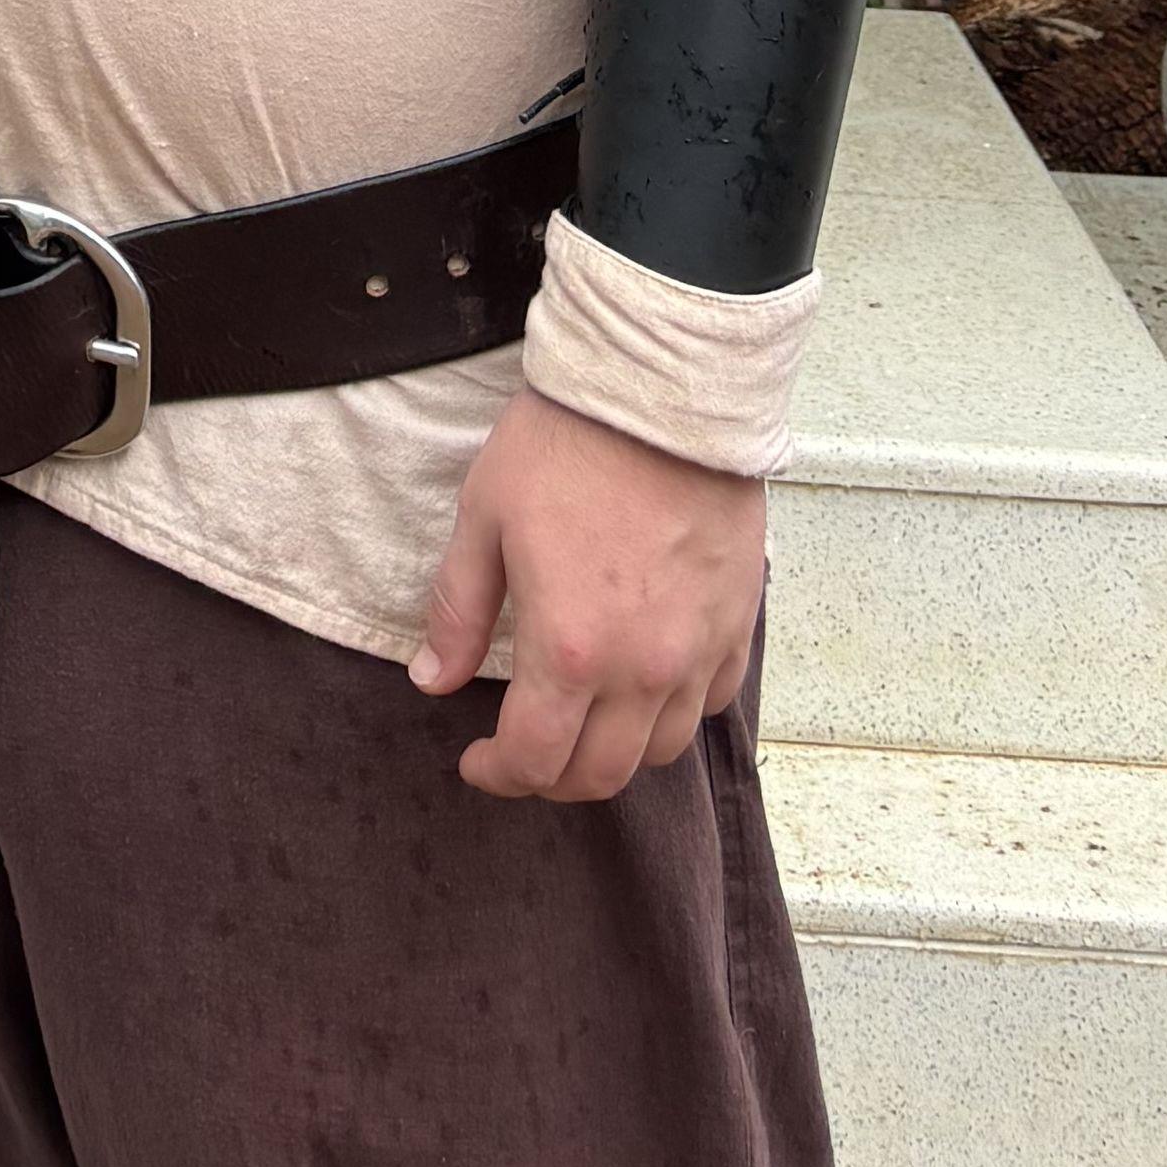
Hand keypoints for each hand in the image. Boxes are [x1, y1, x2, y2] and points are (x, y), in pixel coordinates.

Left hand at [411, 383, 770, 804]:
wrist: (661, 388)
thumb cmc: (565, 445)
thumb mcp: (484, 517)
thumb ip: (458, 611)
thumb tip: (431, 681)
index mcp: (567, 650)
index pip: (533, 758)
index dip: (497, 773)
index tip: (476, 761)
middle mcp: (640, 670)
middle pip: (599, 774)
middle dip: (551, 777)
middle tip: (523, 751)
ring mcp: (696, 652)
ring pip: (660, 750)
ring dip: (615, 752)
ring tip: (583, 722)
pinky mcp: (735, 623)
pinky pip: (710, 701)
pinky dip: (674, 712)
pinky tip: (647, 683)